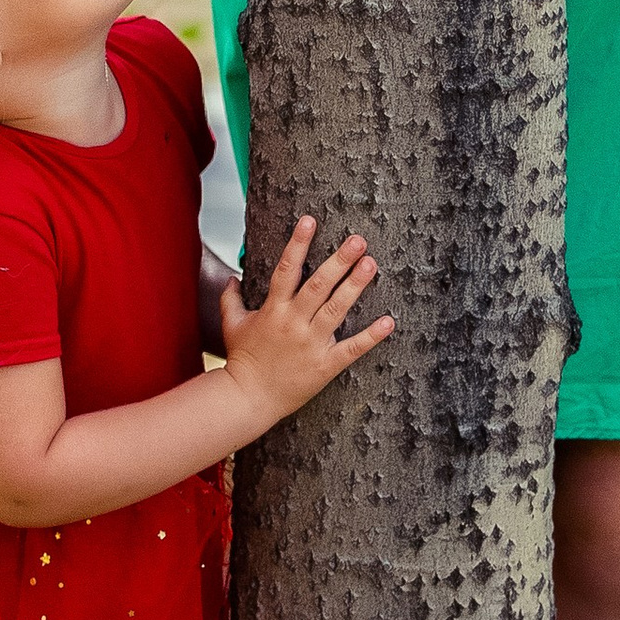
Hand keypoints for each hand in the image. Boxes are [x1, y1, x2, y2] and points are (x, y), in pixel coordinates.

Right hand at [217, 215, 392, 430]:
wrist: (248, 398)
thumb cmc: (242, 361)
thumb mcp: (232, 325)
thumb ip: (231, 299)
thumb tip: (230, 278)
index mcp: (273, 310)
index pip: (287, 269)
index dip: (298, 243)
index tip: (310, 221)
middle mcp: (294, 323)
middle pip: (319, 285)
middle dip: (339, 260)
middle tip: (358, 239)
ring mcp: (311, 344)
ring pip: (337, 309)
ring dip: (355, 286)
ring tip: (371, 264)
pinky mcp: (325, 365)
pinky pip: (351, 348)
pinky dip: (371, 336)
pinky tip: (388, 321)